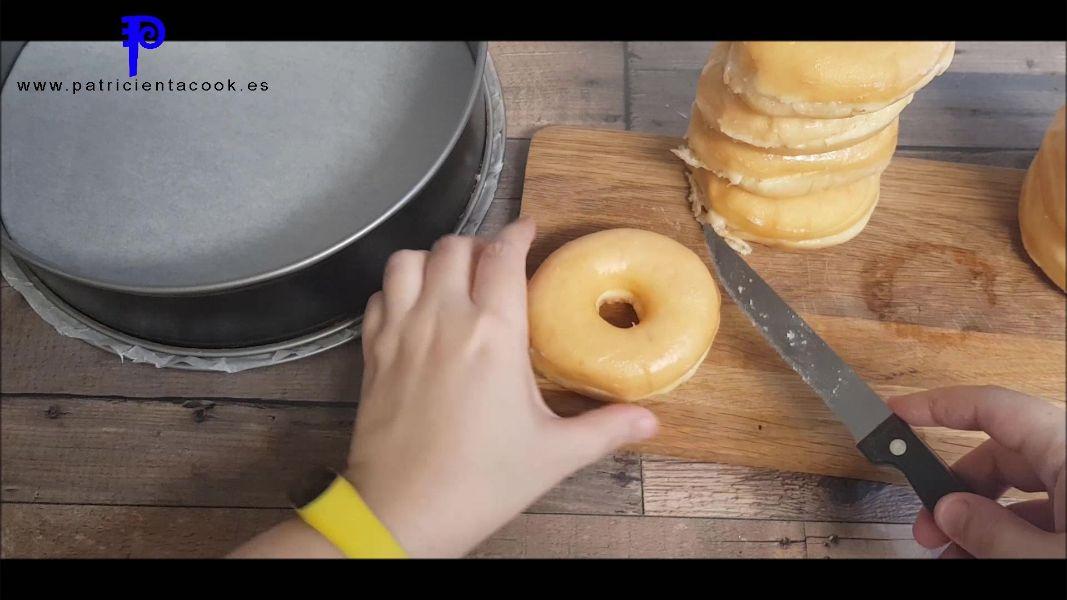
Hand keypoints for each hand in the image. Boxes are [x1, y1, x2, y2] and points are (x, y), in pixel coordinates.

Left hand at [345, 217, 657, 557]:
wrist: (402, 513)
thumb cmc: (480, 482)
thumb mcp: (553, 455)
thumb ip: (605, 429)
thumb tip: (650, 422)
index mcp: (493, 333)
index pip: (503, 254)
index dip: (518, 233)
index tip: (528, 230)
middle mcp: (444, 318)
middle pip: (455, 246)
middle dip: (479, 246)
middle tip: (496, 264)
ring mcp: (402, 332)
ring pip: (408, 259)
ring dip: (432, 260)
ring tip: (452, 279)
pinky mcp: (372, 352)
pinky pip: (378, 296)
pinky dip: (396, 289)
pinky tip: (414, 309)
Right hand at [889, 386, 1065, 557]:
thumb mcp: (1046, 557)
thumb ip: (995, 532)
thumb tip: (949, 512)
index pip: (993, 408)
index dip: (939, 406)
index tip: (898, 412)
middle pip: (1001, 456)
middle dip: (954, 488)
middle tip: (925, 524)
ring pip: (1018, 489)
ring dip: (976, 518)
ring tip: (949, 553)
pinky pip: (1042, 512)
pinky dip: (1007, 532)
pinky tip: (979, 556)